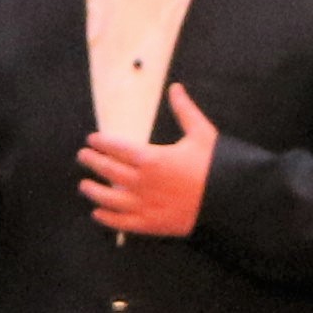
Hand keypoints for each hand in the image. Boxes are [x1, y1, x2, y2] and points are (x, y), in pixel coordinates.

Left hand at [78, 84, 219, 238]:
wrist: (230, 202)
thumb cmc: (217, 166)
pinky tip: (98, 214)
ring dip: (93, 191)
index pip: (117, 147)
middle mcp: (142, 182)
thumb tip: (175, 88)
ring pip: (109, 198)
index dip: (101, 142)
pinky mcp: (151, 224)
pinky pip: (122, 222)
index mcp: (152, 158)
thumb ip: (184, 110)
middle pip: (108, 170)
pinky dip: (107, 218)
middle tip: (82, 157)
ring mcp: (144, 205)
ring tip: (84, 185)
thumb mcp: (202, 134)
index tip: (91, 140)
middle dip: (92, 162)